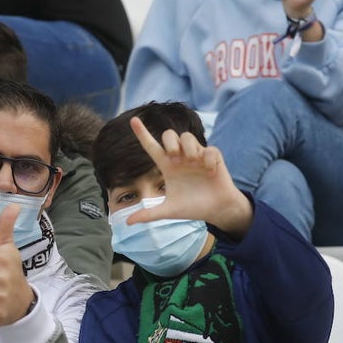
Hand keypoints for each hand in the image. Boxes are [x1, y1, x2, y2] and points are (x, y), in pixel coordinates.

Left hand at [125, 116, 252, 237]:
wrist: (216, 210)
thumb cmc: (192, 207)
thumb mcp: (168, 210)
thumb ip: (149, 214)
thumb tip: (127, 222)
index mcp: (168, 166)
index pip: (151, 146)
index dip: (142, 134)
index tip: (133, 120)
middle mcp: (181, 157)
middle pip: (170, 134)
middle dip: (170, 141)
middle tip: (174, 158)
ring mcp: (197, 156)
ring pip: (187, 136)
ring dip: (187, 148)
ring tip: (191, 162)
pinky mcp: (213, 157)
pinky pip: (208, 148)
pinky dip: (207, 158)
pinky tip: (209, 171)